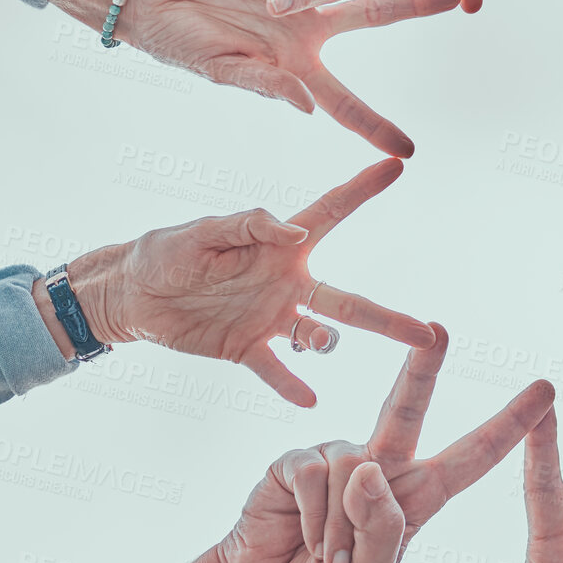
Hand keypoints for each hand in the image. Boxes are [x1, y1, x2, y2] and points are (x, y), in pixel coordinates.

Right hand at [53, 0, 456, 156]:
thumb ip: (265, 86)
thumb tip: (306, 107)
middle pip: (374, 17)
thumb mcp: (220, 73)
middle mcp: (306, 27)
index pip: (344, 102)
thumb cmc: (180, 45)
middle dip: (415, 6)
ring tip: (272, 1)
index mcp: (296, 67)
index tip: (406, 152)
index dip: (374, 126)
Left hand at [66, 158, 435, 406]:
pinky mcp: (247, 351)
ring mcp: (272, 320)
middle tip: (429, 335)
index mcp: (281, 248)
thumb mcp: (202, 232)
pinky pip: (277, 371)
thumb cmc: (166, 251)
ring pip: (321, 338)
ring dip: (327, 344)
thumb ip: (251, 227)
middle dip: (390, 320)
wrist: (133, 296)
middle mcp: (288, 284)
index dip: (364, 188)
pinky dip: (293, 385)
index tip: (396, 165)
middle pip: (350, 303)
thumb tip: (298, 232)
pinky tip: (308, 398)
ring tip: (319, 344)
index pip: (332, 213)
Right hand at [214, 327, 554, 562]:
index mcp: (417, 498)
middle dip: (424, 368)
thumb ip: (381, 532)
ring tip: (327, 557)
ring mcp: (339, 459)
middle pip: (410, 408)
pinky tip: (302, 537)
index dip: (508, 426)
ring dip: (340, 527)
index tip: (545, 393)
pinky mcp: (298, 460)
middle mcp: (381, 467)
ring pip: (355, 468)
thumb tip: (369, 469)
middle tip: (439, 330)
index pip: (471, 458)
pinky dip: (312, 516)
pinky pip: (315, 473)